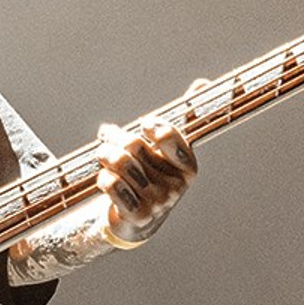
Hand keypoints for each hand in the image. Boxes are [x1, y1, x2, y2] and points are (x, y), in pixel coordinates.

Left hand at [96, 116, 196, 246]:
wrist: (138, 221)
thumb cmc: (150, 179)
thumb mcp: (167, 154)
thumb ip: (180, 119)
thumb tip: (202, 83)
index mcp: (188, 168)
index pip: (168, 136)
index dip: (152, 125)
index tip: (143, 124)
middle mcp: (176, 186)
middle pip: (134, 145)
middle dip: (114, 135)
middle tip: (106, 134)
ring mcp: (158, 201)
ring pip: (120, 162)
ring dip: (104, 153)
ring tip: (101, 153)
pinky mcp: (137, 214)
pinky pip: (112, 184)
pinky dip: (103, 177)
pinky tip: (104, 177)